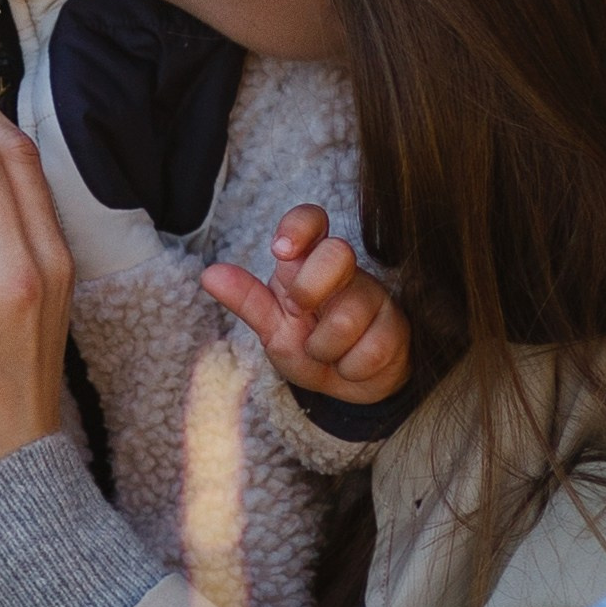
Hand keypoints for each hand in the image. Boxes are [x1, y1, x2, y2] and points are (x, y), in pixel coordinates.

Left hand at [201, 204, 409, 403]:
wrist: (352, 388)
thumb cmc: (310, 347)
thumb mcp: (273, 329)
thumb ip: (248, 301)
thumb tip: (209, 274)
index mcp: (309, 262)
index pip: (310, 219)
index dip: (298, 227)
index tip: (280, 251)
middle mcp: (344, 271)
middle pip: (338, 252)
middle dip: (310, 289)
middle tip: (299, 315)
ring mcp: (374, 296)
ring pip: (349, 314)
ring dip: (325, 348)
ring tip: (324, 353)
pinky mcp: (396, 327)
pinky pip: (370, 350)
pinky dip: (350, 369)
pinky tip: (351, 365)